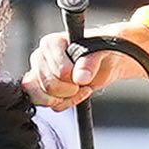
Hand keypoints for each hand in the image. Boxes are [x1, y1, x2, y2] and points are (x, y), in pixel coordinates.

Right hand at [26, 24, 148, 108]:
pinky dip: (65, 104)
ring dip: (65, 98)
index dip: (72, 78)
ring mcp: (40, 74)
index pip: (57, 71)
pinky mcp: (43, 88)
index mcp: (51, 43)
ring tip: (78, 88)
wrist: (108, 60)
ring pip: (41, 97)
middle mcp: (41, 57)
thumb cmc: (103, 49)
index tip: (84, 75)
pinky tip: (76, 94)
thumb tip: (80, 77)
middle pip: (48, 86)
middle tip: (82, 83)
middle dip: (69, 90)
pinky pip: (48, 105)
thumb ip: (90, 62)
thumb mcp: (102, 51)